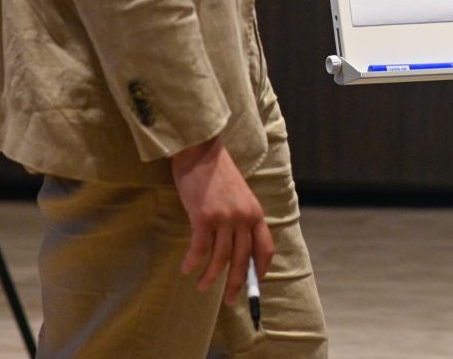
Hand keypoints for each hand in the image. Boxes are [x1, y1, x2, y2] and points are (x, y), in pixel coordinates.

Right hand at [170, 136, 274, 302]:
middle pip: (243, 260)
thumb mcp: (239, 195)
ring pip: (221, 259)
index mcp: (255, 213)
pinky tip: (187, 269)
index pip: (265, 249)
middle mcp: (243, 218)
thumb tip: (236, 247)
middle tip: (230, 302)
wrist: (200, 150)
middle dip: (237, 284)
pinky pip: (200, 249)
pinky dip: (193, 262)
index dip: (260, 270)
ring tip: (202, 286)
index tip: (253, 284)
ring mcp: (224, 218)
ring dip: (211, 278)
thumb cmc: (217, 172)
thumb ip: (241, 218)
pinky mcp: (203, 217)